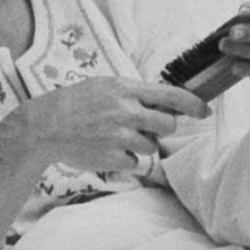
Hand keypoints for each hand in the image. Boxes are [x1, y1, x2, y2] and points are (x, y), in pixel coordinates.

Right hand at [12, 75, 198, 182]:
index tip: (205, 111)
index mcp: (124, 89)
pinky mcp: (113, 158)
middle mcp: (125, 111)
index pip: (170, 95)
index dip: (193, 104)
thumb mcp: (103, 86)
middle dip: (162, 128)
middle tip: (145, 127)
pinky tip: (104, 149)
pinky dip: (124, 159)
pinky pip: (134, 163)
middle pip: (168, 125)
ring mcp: (119, 136)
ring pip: (151, 146)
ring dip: (139, 144)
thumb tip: (163, 103)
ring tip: (113, 137)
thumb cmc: (74, 104)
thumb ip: (132, 93)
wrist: (44, 126)